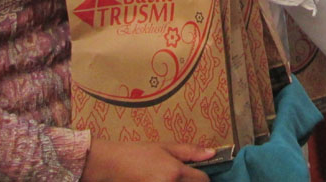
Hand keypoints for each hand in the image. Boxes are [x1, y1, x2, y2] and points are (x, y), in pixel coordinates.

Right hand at [82, 139, 213, 181]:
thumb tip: (212, 153)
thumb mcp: (165, 147)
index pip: (203, 181)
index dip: (203, 178)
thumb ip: (190, 151)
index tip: (196, 175)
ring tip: (170, 178)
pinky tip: (163, 180)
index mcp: (176, 172)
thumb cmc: (138, 153)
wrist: (112, 165)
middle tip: (182, 177)